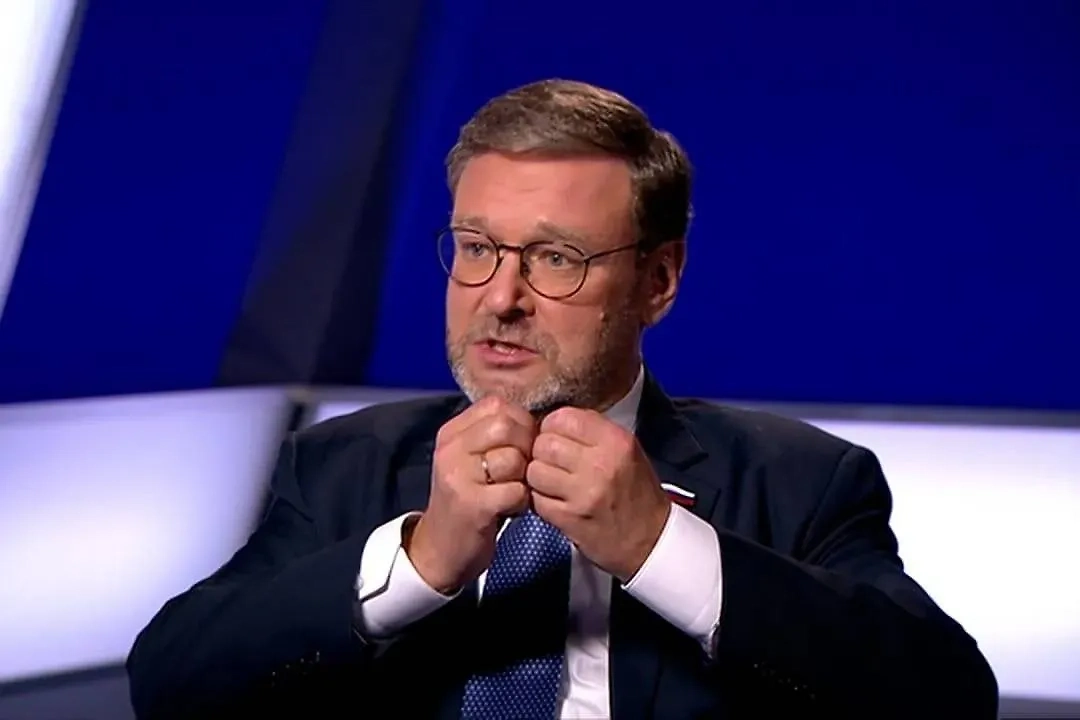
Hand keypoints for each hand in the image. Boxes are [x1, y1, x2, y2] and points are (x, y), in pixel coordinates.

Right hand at [407, 396, 535, 593]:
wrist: (440, 549)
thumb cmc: (467, 499)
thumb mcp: (469, 459)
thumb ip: (494, 434)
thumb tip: (537, 419)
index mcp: (451, 433)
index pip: (496, 405)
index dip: (520, 422)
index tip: (522, 444)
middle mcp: (450, 450)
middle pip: (506, 426)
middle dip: (526, 446)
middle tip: (523, 469)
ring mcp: (459, 477)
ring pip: (513, 458)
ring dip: (524, 477)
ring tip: (513, 490)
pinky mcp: (472, 505)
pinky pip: (516, 490)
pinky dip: (522, 501)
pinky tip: (511, 508)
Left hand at [526, 408, 671, 581]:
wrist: (650, 540)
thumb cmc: (637, 494)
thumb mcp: (628, 451)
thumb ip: (594, 430)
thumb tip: (556, 420)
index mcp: (616, 442)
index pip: (563, 417)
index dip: (553, 426)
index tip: (556, 436)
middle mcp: (600, 464)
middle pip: (544, 443)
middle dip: (542, 452)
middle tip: (553, 462)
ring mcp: (583, 493)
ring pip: (534, 470)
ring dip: (538, 477)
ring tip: (553, 483)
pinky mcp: (570, 518)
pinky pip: (536, 499)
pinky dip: (541, 501)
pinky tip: (555, 502)